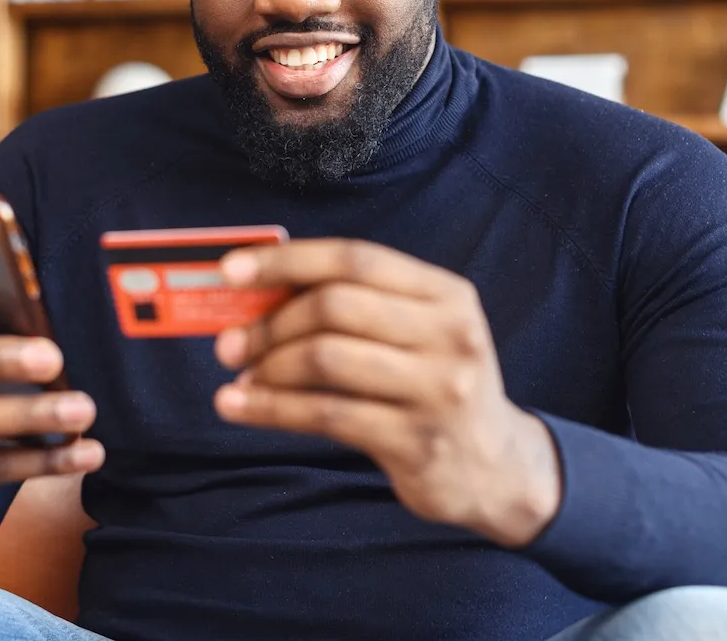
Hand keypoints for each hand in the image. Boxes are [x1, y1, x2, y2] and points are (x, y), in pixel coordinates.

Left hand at [211, 239, 561, 547]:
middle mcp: (450, 335)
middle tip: (230, 342)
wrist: (496, 466)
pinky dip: (270, 408)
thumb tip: (257, 293)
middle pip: (336, 306)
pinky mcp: (417, 442)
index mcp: (447, 294)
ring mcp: (438, 390)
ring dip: (267, 365)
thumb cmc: (433, 385)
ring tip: (239, 375)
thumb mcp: (418, 333)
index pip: (355, 259)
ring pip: (326, 360)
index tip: (231, 269)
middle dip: (270, 322)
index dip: (288, 261)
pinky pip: (326, 415)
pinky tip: (239, 405)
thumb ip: (356, 307)